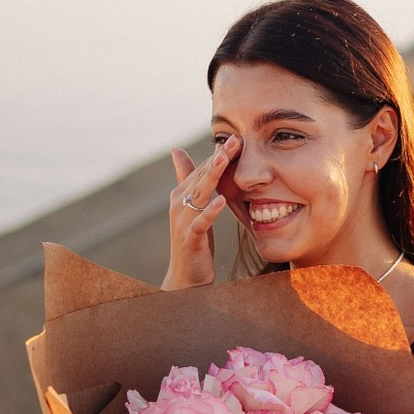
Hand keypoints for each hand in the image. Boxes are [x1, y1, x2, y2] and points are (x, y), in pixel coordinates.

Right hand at [161, 138, 235, 290]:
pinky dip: (210, 211)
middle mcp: (178, 204)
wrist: (186, 277)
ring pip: (199, 193)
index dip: (218, 153)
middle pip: (201, 176)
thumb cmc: (194, 239)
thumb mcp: (194, 207)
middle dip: (218, 157)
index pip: (202, 168)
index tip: (237, 137)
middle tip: (236, 140)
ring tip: (224, 160)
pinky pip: (201, 222)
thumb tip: (176, 150)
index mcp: (181, 194)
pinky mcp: (190, 238)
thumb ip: (189, 179)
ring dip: (212, 175)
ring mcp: (183, 221)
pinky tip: (221, 201)